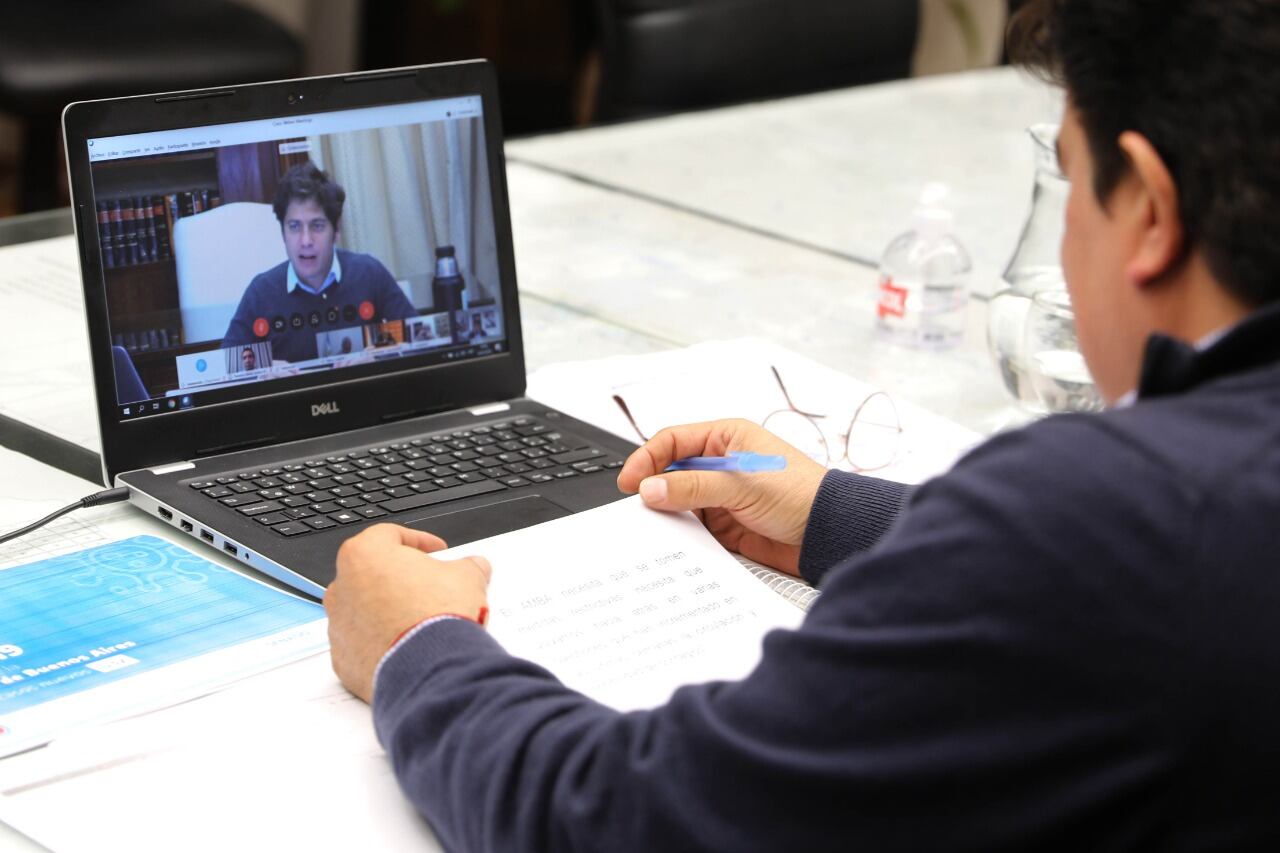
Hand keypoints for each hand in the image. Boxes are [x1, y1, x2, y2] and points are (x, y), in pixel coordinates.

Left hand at [325, 523, 491, 702]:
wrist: (429, 666)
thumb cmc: (437, 615)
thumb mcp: (466, 577)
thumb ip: (467, 566)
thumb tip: (473, 568)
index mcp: (364, 555)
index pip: (389, 535)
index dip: (418, 541)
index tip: (436, 551)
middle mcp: (343, 587)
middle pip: (372, 573)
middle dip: (400, 578)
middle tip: (429, 586)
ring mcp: (339, 625)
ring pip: (363, 610)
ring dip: (388, 611)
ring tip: (420, 620)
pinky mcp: (342, 659)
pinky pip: (362, 644)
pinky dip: (381, 643)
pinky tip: (408, 646)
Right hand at [616, 419, 826, 575]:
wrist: (830, 533)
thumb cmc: (800, 494)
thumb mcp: (741, 484)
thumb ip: (693, 486)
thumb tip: (650, 489)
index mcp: (726, 439)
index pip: (673, 442)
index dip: (647, 459)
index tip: (630, 482)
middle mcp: (721, 465)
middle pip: (671, 473)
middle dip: (653, 489)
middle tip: (636, 509)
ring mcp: (722, 496)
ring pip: (679, 503)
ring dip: (667, 515)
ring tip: (650, 530)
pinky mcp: (726, 526)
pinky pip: (693, 529)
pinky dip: (681, 536)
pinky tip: (672, 545)